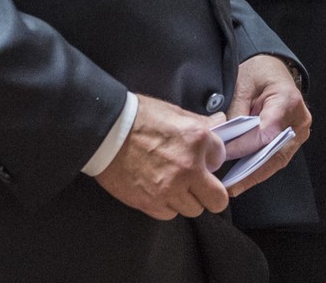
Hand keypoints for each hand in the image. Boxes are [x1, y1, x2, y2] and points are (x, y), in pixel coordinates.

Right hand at [94, 94, 228, 219]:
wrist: (103, 131)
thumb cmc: (137, 117)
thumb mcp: (173, 112)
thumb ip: (200, 122)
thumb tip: (221, 121)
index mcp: (197, 140)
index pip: (221, 158)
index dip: (210, 158)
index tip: (201, 158)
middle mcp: (188, 168)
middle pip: (217, 200)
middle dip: (211, 193)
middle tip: (200, 185)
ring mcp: (170, 189)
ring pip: (194, 209)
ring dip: (186, 198)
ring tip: (172, 185)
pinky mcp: (151, 203)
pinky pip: (170, 214)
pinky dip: (166, 204)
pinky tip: (157, 190)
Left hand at [222, 54, 310, 195]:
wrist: (273, 67)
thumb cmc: (258, 72)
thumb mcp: (242, 85)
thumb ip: (237, 112)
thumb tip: (225, 140)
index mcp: (288, 100)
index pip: (266, 132)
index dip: (244, 146)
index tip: (223, 153)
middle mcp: (299, 119)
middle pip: (275, 151)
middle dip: (252, 170)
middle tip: (230, 185)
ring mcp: (300, 131)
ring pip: (278, 159)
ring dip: (256, 173)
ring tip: (235, 186)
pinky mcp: (294, 138)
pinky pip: (278, 156)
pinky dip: (261, 167)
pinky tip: (244, 176)